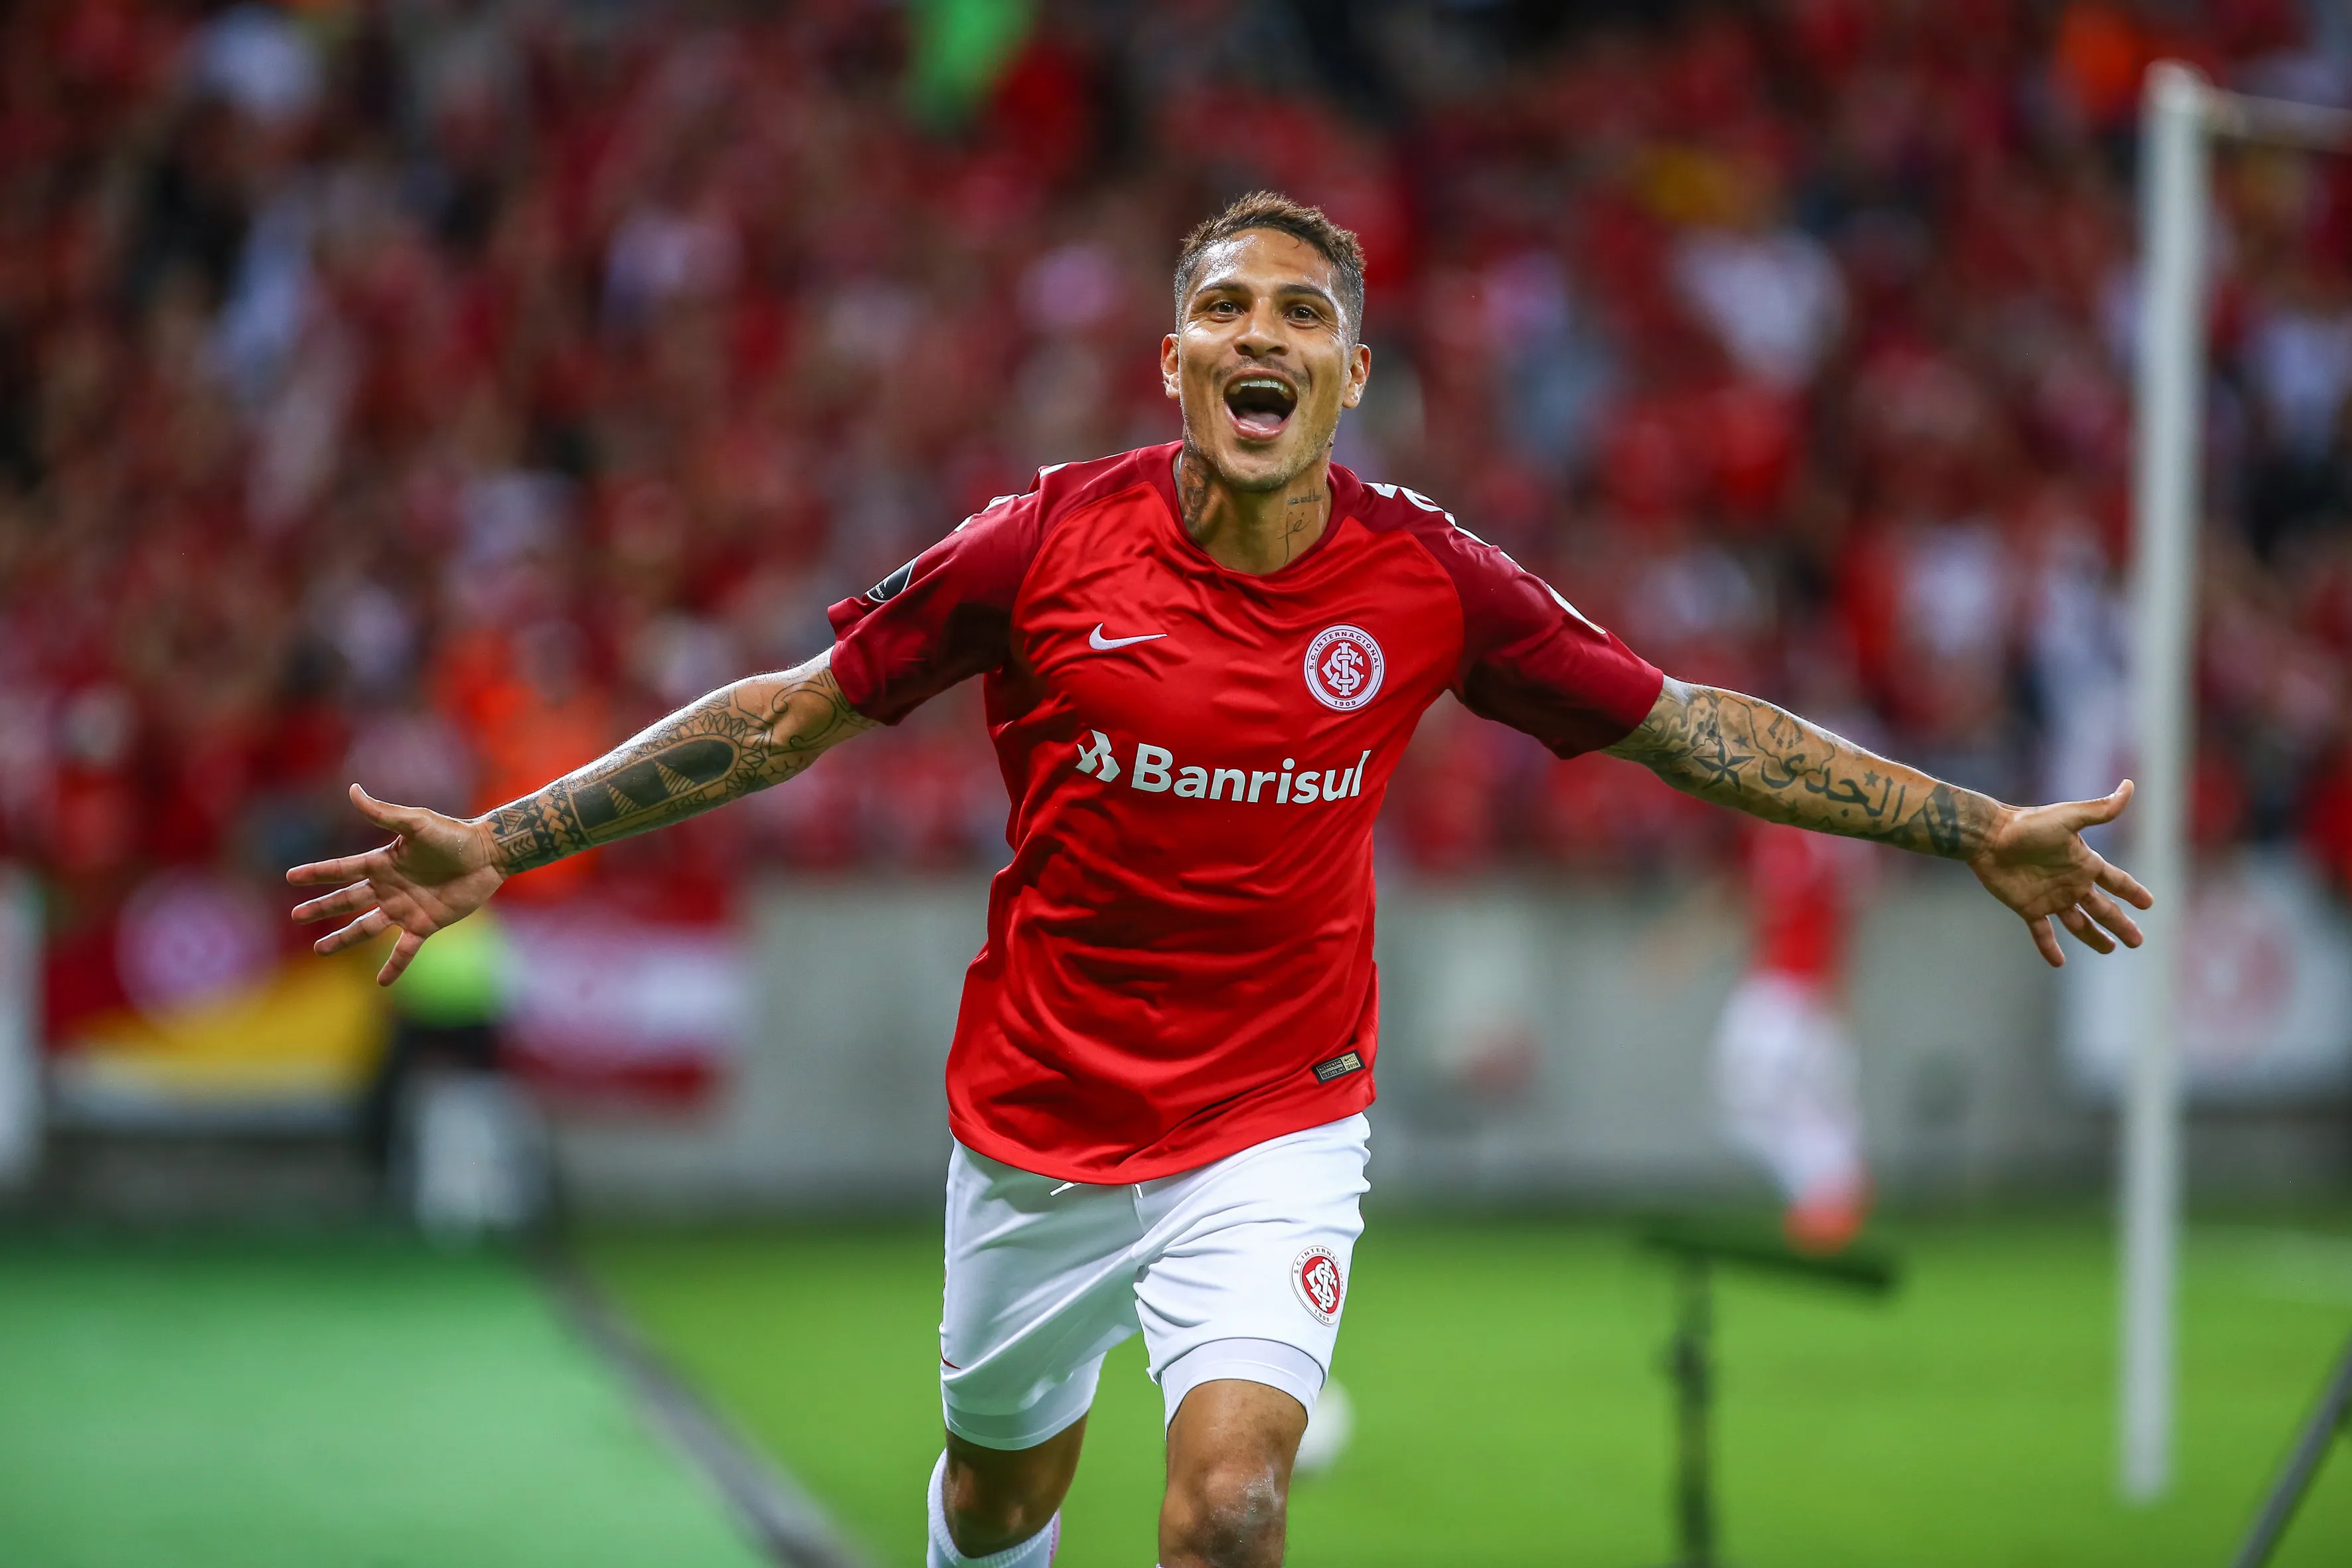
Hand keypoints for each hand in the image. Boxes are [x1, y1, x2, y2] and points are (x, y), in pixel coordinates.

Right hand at [287, 784, 506, 985]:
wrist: (488, 854)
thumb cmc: (454, 835)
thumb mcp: (417, 823)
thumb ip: (384, 813)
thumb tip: (352, 790)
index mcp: (383, 863)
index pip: (342, 870)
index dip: (317, 873)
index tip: (290, 877)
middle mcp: (389, 887)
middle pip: (348, 901)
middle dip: (322, 908)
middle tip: (296, 916)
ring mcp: (405, 908)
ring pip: (367, 928)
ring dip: (344, 939)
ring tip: (320, 950)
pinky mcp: (426, 924)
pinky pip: (406, 949)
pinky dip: (394, 966)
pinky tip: (381, 983)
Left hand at [1967, 780, 2153, 968]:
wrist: (1988, 837)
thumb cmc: (2027, 824)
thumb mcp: (2068, 817)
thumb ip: (2100, 810)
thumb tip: (2130, 786)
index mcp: (2084, 863)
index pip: (2117, 881)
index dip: (2133, 891)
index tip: (2149, 903)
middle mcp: (2071, 882)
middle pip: (2103, 908)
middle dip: (2121, 923)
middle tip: (2138, 941)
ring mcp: (2050, 897)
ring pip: (2079, 923)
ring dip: (2094, 937)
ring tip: (2110, 949)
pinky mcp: (2028, 907)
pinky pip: (2042, 932)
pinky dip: (2049, 947)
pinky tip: (2058, 962)